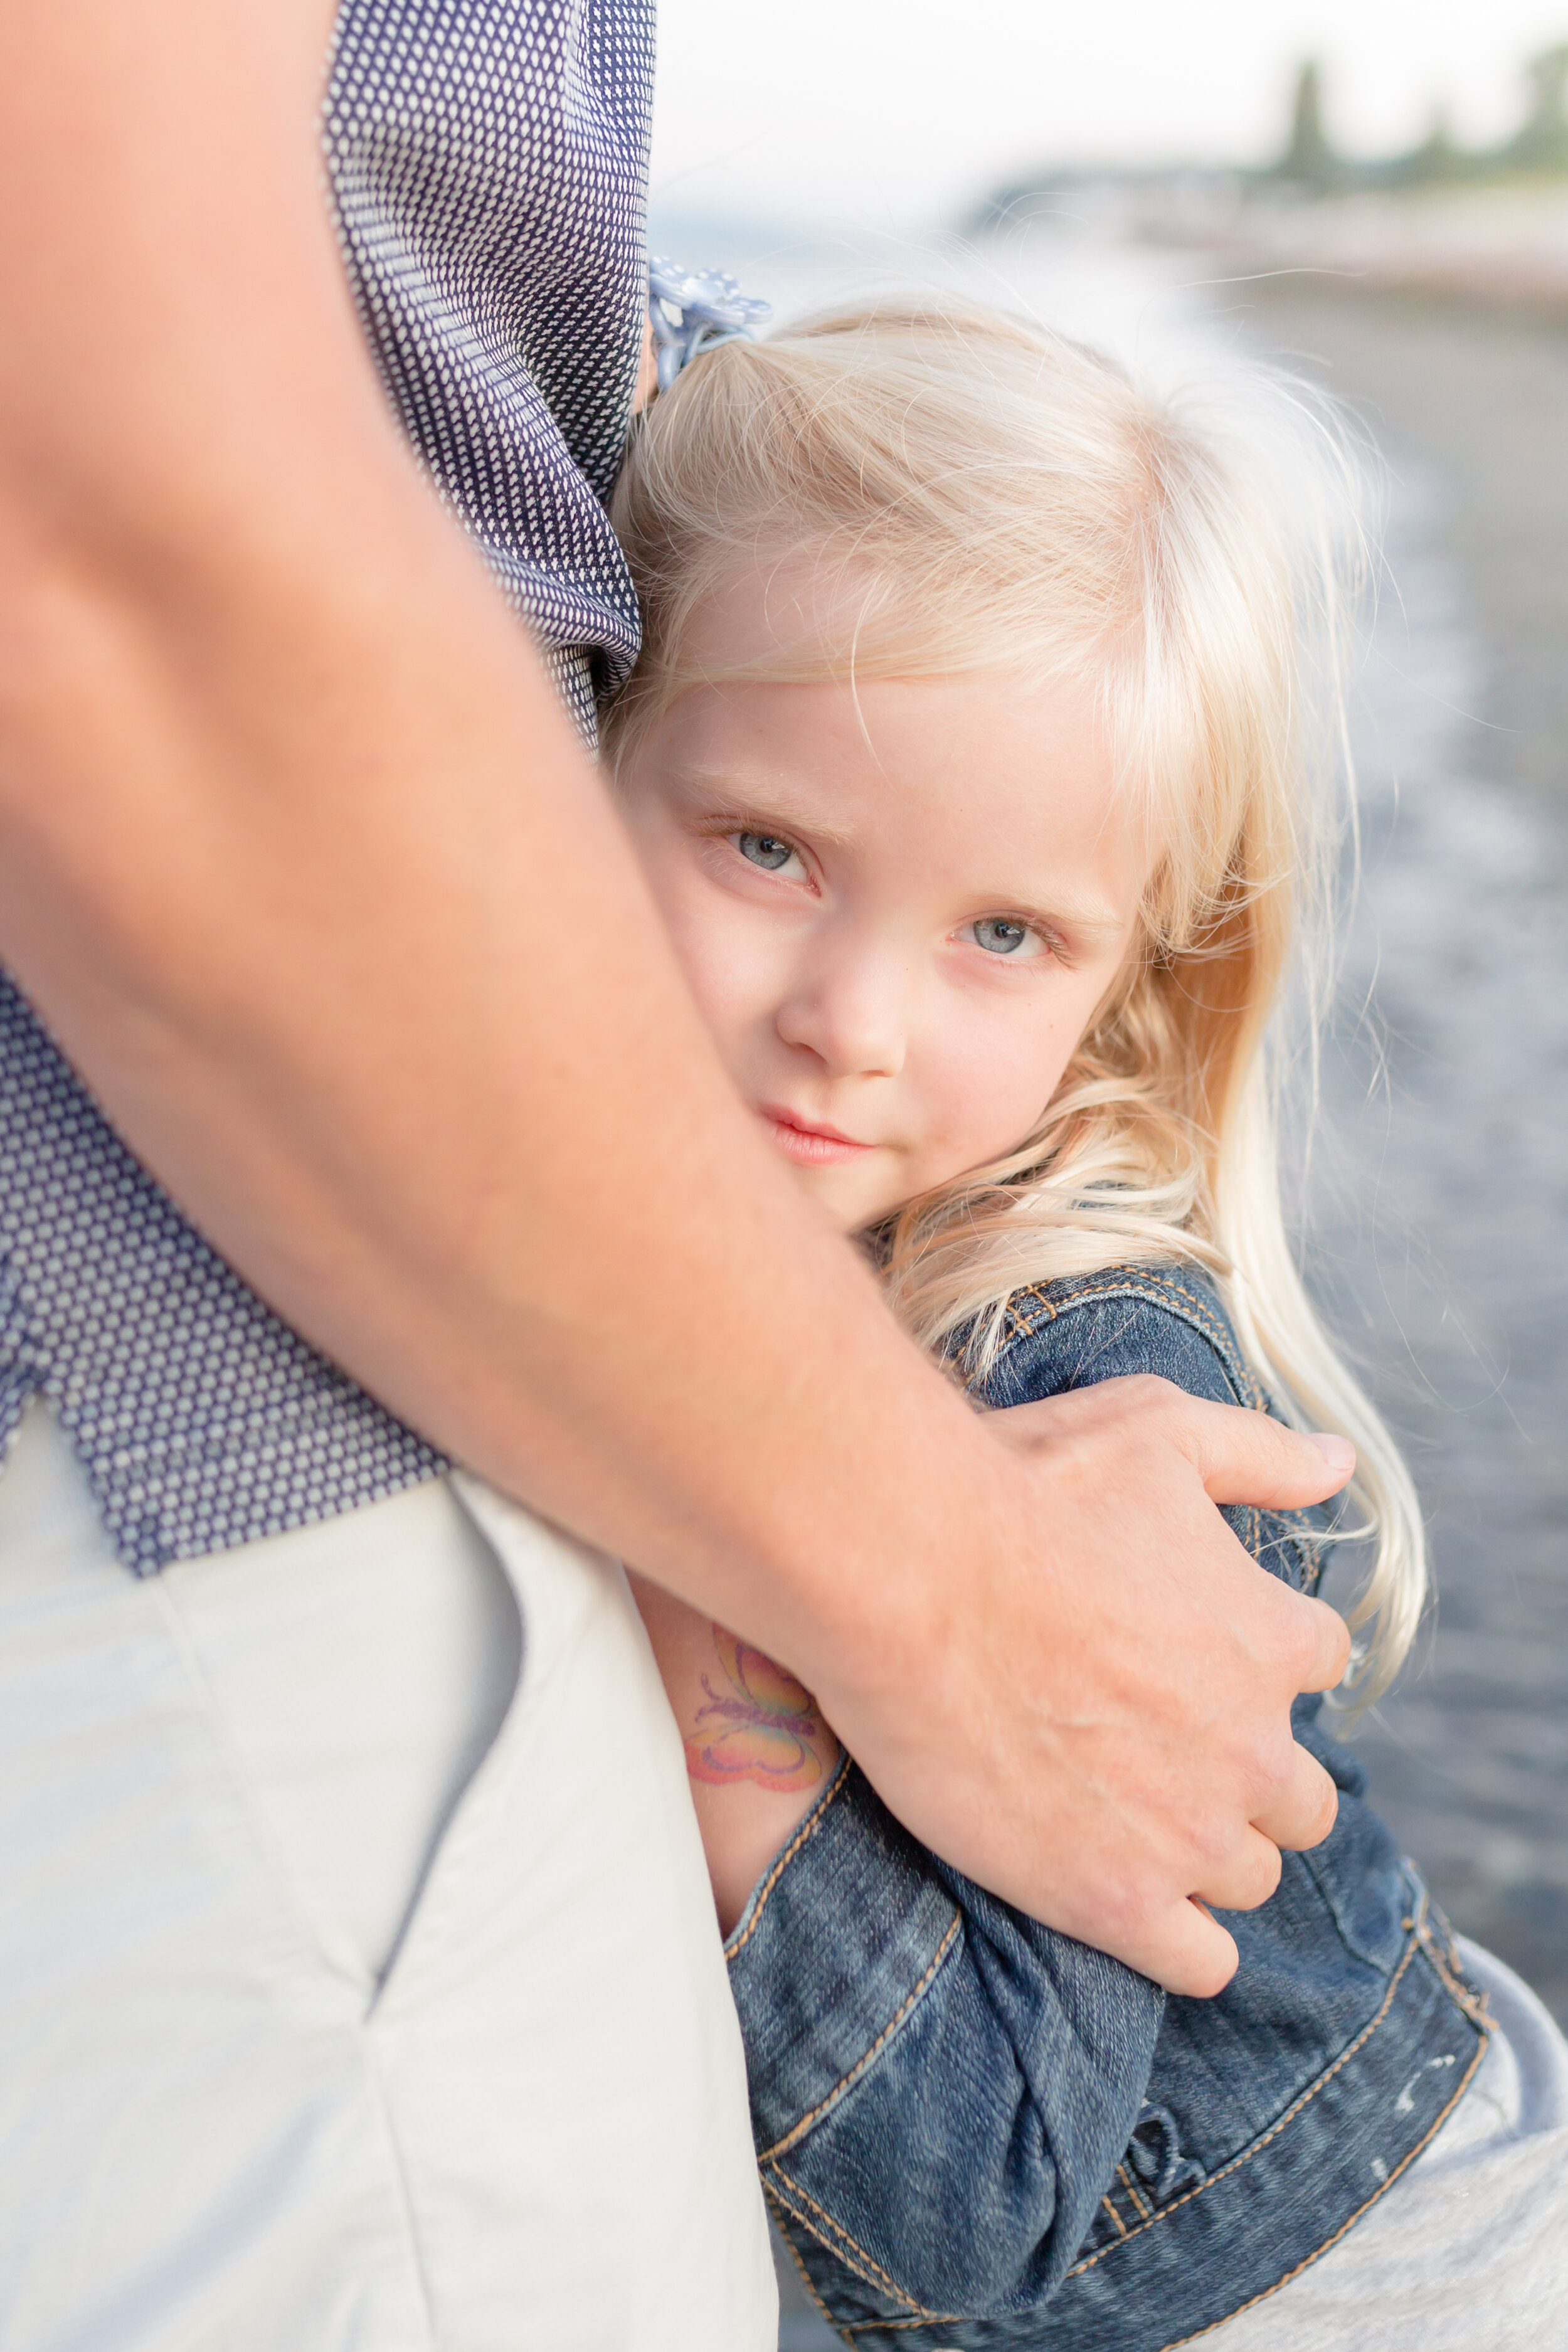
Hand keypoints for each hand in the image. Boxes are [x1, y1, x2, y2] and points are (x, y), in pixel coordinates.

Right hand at [806, 1376, 1351, 1996]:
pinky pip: (1201, 1964)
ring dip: (1208, 1853)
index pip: (1318, 1666)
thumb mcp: (1156, 1430)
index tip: (1194, 1652)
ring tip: (1130, 1819)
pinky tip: (1129, 1901)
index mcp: (1273, 1639)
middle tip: (1162, 1746)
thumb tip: (1339, 1463)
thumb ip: (1260, 1453)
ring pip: (1251, 1878)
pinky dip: (1182, 1944)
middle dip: (1247, 1774)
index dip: (1257, 1658)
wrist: (908, 1572)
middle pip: (1302, 1797)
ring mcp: (1189, 1835)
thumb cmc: (1023, 1487)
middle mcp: (1253, 1748)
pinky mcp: (1116, 1900)